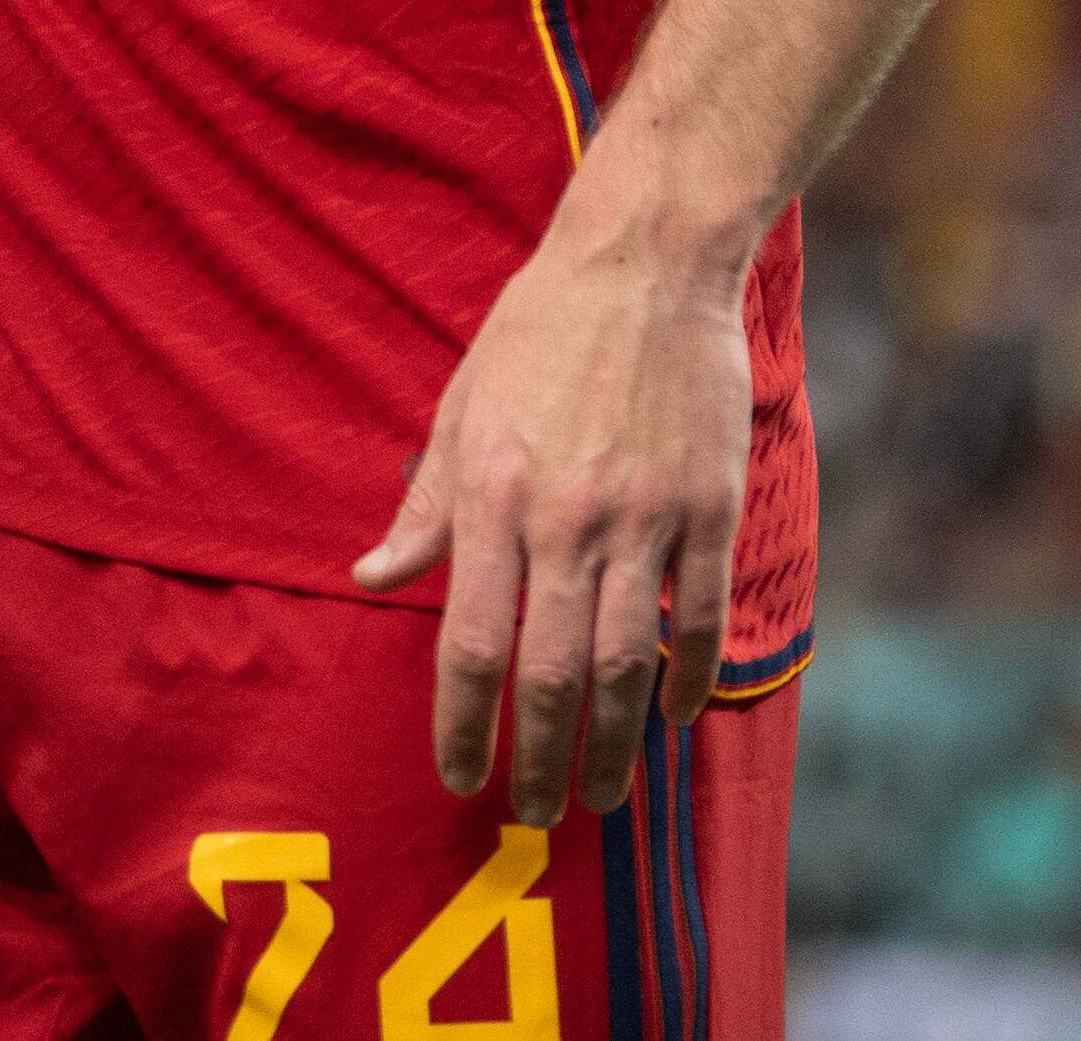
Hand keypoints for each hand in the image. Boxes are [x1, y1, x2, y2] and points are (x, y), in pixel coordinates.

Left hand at [350, 213, 754, 823]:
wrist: (644, 265)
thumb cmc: (537, 332)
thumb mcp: (460, 409)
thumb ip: (425, 507)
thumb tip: (371, 576)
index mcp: (492, 496)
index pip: (467, 641)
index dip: (461, 721)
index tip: (456, 774)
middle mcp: (566, 519)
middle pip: (552, 673)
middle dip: (540, 758)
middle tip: (534, 815)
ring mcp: (646, 518)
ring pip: (629, 663)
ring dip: (615, 745)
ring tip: (601, 797)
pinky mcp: (710, 509)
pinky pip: (702, 618)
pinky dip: (690, 680)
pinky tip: (673, 721)